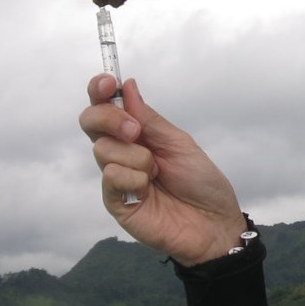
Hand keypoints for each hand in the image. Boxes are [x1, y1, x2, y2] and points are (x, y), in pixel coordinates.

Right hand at [80, 75, 245, 265]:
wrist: (213, 223)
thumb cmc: (201, 183)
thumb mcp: (179, 143)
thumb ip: (150, 119)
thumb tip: (127, 86)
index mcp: (137, 134)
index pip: (105, 107)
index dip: (99, 90)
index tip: (107, 82)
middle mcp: (122, 152)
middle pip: (91, 122)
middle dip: (110, 119)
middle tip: (135, 131)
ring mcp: (116, 177)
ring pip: (102, 149)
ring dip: (136, 157)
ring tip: (156, 173)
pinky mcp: (115, 202)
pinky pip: (111, 176)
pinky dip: (133, 178)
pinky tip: (149, 190)